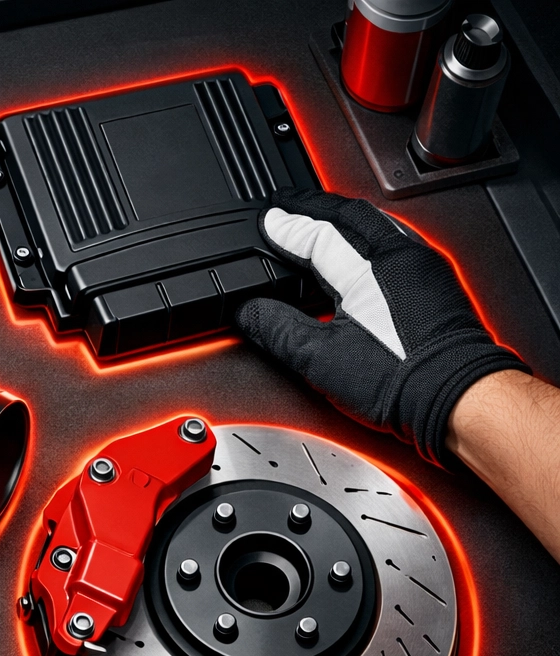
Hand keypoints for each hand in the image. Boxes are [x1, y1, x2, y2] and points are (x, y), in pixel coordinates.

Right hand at [236, 187, 528, 466]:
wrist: (458, 397)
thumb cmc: (402, 381)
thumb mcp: (319, 359)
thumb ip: (277, 329)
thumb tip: (249, 312)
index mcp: (368, 268)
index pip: (317, 233)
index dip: (287, 225)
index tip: (267, 220)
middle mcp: (400, 255)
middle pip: (350, 214)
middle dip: (314, 207)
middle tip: (287, 206)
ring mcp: (423, 264)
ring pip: (376, 220)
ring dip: (342, 216)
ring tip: (317, 218)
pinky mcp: (436, 279)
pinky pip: (396, 237)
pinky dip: (368, 232)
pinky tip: (360, 246)